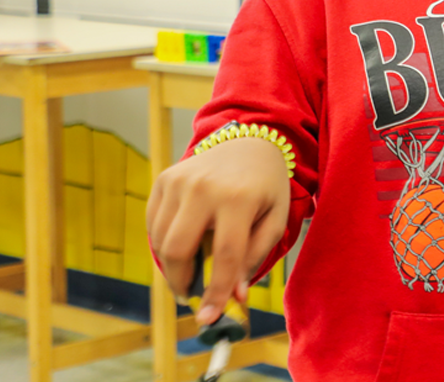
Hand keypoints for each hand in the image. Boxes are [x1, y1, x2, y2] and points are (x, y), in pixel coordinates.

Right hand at [147, 137, 290, 324]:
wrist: (249, 141)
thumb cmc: (266, 186)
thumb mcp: (274, 219)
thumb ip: (254, 257)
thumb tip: (234, 297)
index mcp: (238, 199)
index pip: (224, 256)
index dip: (216, 292)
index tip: (208, 318)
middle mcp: (204, 188)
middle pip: (179, 250)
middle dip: (182, 282)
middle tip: (192, 296)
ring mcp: (179, 181)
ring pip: (161, 240)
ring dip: (171, 266)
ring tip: (190, 273)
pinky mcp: (164, 179)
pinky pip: (154, 224)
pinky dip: (162, 243)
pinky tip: (181, 247)